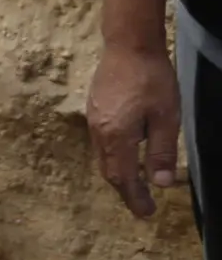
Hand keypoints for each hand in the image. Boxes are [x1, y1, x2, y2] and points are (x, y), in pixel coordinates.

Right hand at [83, 40, 186, 220]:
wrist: (128, 45)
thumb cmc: (152, 80)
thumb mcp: (165, 117)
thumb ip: (161, 151)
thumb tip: (160, 183)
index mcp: (117, 136)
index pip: (124, 177)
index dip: (135, 198)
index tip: (147, 214)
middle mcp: (100, 132)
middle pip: (109, 170)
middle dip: (126, 190)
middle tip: (142, 204)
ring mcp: (93, 119)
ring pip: (103, 157)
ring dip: (119, 174)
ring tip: (135, 183)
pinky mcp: (94, 109)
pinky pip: (101, 143)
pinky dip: (113, 157)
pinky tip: (126, 154)